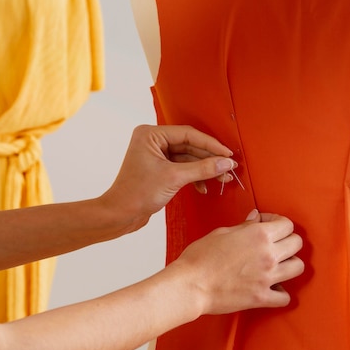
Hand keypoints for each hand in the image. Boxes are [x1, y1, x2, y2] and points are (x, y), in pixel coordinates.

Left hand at [101, 124, 234, 232]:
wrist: (120, 215)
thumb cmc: (138, 193)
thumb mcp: (174, 178)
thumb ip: (202, 168)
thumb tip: (226, 163)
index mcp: (151, 134)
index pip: (188, 134)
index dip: (210, 144)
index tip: (228, 154)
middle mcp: (152, 141)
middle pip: (189, 145)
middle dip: (209, 158)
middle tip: (229, 167)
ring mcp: (156, 155)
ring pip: (188, 158)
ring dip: (204, 169)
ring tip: (223, 179)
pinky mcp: (159, 169)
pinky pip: (182, 168)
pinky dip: (194, 177)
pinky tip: (204, 187)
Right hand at [174, 212, 303, 313]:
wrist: (191, 284)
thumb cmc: (201, 256)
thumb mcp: (222, 232)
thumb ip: (244, 225)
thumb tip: (256, 217)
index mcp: (259, 234)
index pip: (287, 224)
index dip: (277, 222)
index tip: (267, 224)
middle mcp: (268, 254)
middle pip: (297, 243)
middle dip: (287, 240)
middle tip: (274, 242)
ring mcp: (267, 277)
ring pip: (298, 267)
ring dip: (289, 263)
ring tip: (277, 263)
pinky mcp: (262, 297)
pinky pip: (285, 297)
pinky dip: (281, 292)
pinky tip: (271, 287)